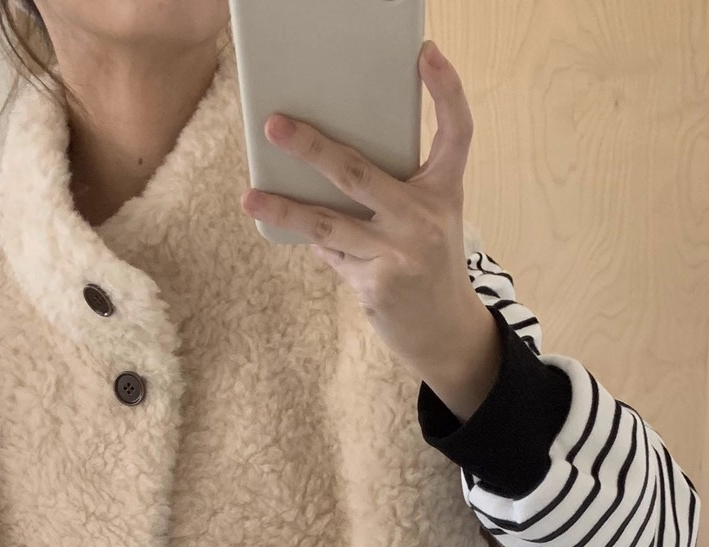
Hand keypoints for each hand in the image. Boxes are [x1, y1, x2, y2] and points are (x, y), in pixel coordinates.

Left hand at [240, 38, 502, 417]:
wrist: (445, 331)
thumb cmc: (427, 263)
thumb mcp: (427, 219)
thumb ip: (392, 192)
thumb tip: (322, 166)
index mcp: (444, 191)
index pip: (457, 131)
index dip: (446, 90)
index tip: (427, 53)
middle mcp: (425, 218)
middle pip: (358, 172)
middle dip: (311, 149)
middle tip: (275, 126)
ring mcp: (399, 253)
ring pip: (327, 222)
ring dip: (284, 208)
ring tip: (251, 197)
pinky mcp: (376, 284)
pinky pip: (330, 252)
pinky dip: (313, 240)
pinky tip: (295, 229)